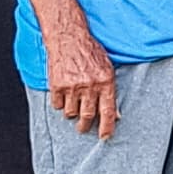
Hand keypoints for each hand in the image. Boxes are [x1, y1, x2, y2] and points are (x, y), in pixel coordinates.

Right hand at [44, 20, 121, 140]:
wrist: (68, 37)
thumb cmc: (89, 51)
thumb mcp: (107, 68)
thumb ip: (110, 91)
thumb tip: (115, 114)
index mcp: (105, 81)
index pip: (108, 111)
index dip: (107, 127)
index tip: (105, 136)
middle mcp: (89, 85)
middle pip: (88, 116)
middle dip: (85, 126)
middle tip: (83, 128)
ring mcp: (72, 86)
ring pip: (71, 113)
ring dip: (72, 113)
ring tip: (73, 103)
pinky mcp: (57, 85)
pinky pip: (57, 105)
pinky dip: (60, 103)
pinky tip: (63, 95)